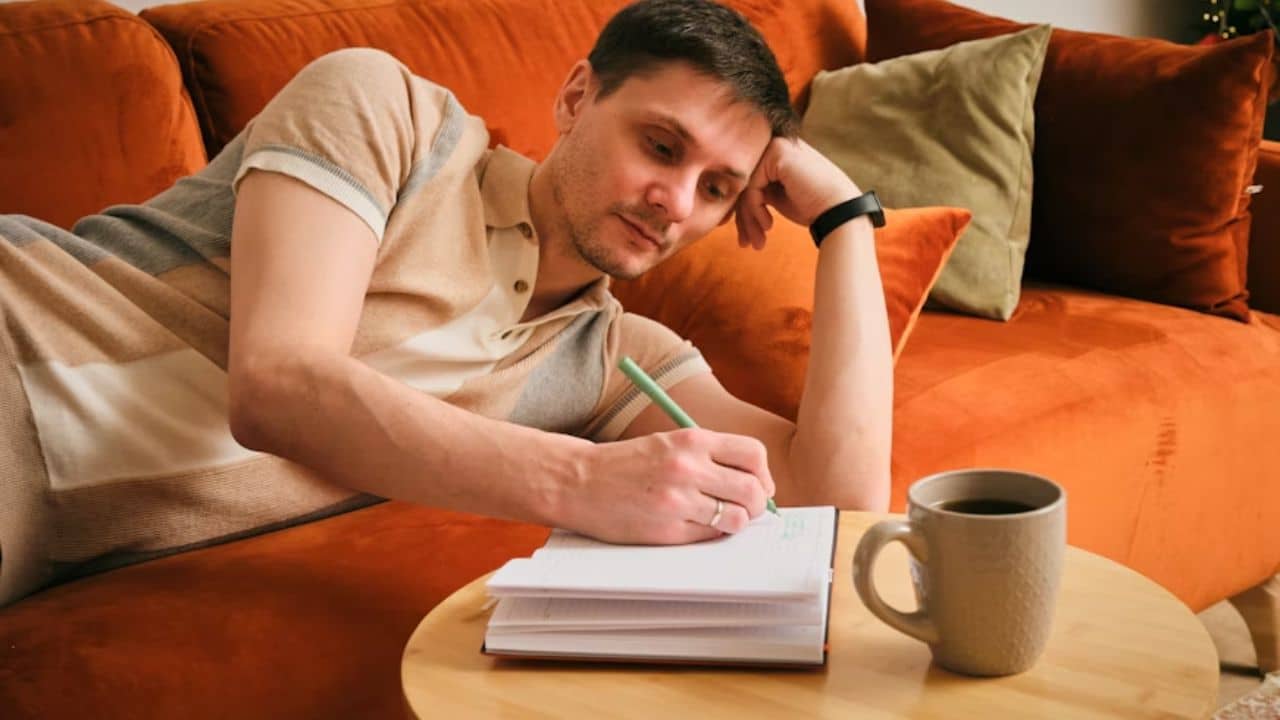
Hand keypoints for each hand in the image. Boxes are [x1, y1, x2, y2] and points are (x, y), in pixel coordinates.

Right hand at [567, 429, 774, 543]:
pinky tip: (697, 526)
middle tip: (746, 508)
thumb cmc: (626, 464)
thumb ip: (708, 456)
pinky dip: (711, 534)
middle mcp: (688, 468)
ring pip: (736, 518)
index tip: (759, 485)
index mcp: (691, 440)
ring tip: (723, 519)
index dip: (763, 474)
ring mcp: (678, 501)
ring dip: (736, 522)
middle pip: (753, 490)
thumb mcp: (669, 443)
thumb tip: (753, 481)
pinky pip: (709, 536)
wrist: (579, 481)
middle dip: (757, 504)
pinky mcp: (667, 530)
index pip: (753, 455)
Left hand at [734, 137, 860, 249]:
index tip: (744, 237)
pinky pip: (752, 187)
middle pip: (743, 182)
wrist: (839, 211)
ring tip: (757, 242)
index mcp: (777, 153)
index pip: (748, 180)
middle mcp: (776, 143)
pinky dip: (755, 210)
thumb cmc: (813, 207)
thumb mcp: (779, 196)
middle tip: (746, 244)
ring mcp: (777, 145)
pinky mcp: (778, 153)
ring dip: (748, 219)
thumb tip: (728, 201)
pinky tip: (768, 226)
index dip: (742, 210)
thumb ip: (758, 190)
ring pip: (745, 186)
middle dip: (743, 218)